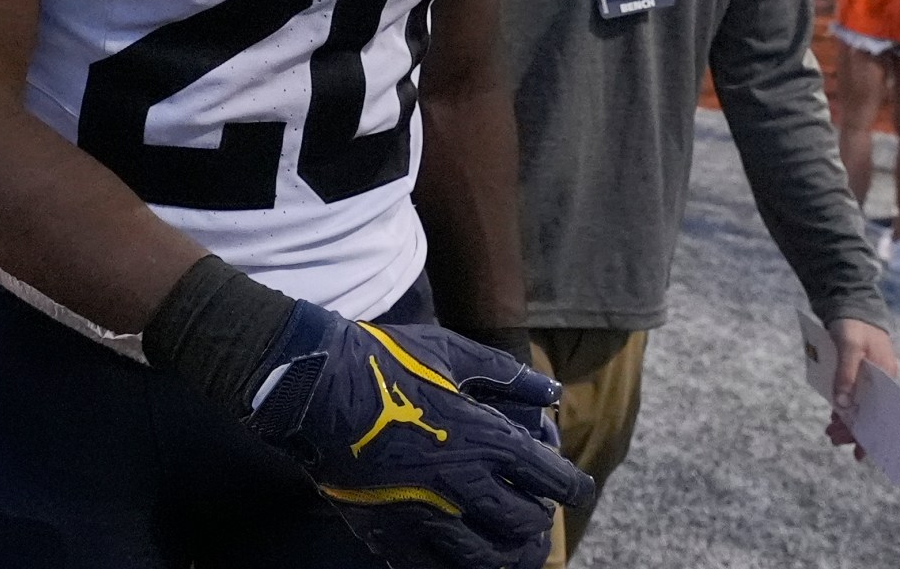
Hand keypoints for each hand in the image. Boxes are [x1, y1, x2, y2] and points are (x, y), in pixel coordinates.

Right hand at [244, 304, 595, 568]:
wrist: (321, 389)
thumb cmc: (388, 362)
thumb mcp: (454, 353)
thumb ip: (507, 374)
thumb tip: (550, 389)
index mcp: (487, 438)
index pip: (549, 477)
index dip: (573, 487)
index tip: (578, 490)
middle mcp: (465, 484)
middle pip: (523, 523)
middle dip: (538, 522)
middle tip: (537, 518)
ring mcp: (428, 516)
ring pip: (486, 559)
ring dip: (507, 557)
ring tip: (511, 554)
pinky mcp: (391, 534)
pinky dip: (456, 568)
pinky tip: (460, 561)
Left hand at [824, 319, 899, 460]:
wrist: (850, 304)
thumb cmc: (853, 325)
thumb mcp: (849, 346)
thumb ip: (846, 373)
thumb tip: (842, 404)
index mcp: (886, 376)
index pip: (881, 412)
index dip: (871, 434)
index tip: (861, 452)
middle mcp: (880, 380)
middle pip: (869, 412)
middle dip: (853, 430)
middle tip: (833, 440)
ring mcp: (869, 378)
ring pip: (860, 406)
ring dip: (846, 421)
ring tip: (830, 433)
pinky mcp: (858, 373)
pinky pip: (852, 395)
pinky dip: (843, 407)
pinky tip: (834, 417)